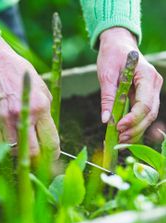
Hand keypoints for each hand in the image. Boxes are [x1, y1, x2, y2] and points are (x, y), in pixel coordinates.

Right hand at [0, 36, 59, 157]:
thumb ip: (46, 114)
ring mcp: (5, 120)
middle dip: (39, 160)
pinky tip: (11, 139)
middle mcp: (24, 115)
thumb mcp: (42, 90)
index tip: (52, 155)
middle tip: (39, 157)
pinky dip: (6, 146)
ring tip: (24, 147)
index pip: (51, 142)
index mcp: (41, 107)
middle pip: (33, 153)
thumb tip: (46, 134)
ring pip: (16, 152)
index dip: (53, 154)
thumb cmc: (20, 75)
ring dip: (22, 153)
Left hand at [98, 27, 162, 142]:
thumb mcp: (106, 75)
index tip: (119, 127)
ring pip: (148, 116)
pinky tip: (124, 132)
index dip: (133, 118)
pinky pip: (142, 113)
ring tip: (121, 140)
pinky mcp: (144, 95)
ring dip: (135, 130)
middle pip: (149, 113)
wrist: (118, 45)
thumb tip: (106, 120)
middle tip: (119, 139)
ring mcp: (151, 90)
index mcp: (146, 76)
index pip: (145, 103)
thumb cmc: (112, 56)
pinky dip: (134, 124)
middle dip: (135, 128)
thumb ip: (108, 97)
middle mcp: (153, 85)